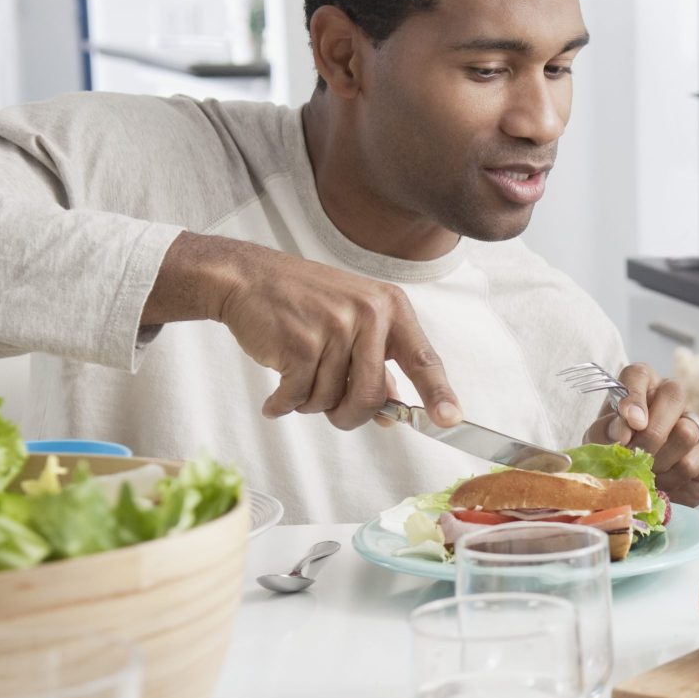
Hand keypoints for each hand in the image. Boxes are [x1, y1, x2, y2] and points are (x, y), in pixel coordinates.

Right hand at [147, 233, 460, 430]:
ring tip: (298, 375)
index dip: (439, 395)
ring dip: (310, 402)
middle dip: (348, 415)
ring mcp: (335, 327)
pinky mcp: (300, 343)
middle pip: (371, 397)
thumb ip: (377, 362)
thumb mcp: (353, 318)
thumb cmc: (303, 301)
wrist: (247, 277)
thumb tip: (392, 411)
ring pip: (330, 400)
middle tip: (331, 409)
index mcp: (390, 308)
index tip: (451, 420)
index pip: (424, 360)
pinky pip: (298, 397)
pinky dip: (283, 403)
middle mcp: (368, 314)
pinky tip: (276, 391)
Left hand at [582, 362, 698, 506]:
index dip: (633, 395)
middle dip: (650, 432)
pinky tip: (661, 483)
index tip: (630, 422)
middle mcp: (672, 399)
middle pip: (674, 394)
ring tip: (644, 472)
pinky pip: (691, 463)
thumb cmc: (616, 457)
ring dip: (658, 460)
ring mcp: (695, 424)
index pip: (639, 374)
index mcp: (642, 387)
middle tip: (632, 455)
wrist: (637, 493)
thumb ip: (604, 431)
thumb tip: (621, 431)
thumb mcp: (599, 442)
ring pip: (685, 432)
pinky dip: (670, 479)